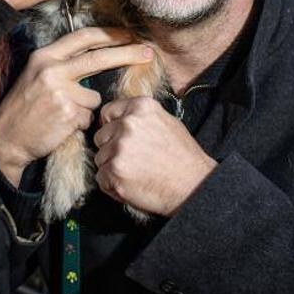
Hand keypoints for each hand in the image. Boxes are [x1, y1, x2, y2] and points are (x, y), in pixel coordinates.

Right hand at [0, 27, 152, 185]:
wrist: (5, 138)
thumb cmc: (25, 108)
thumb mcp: (37, 75)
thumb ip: (63, 64)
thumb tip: (98, 55)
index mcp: (45, 56)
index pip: (83, 37)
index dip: (109, 35)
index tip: (128, 35)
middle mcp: (52, 69)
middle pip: (99, 57)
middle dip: (128, 53)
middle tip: (148, 52)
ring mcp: (61, 92)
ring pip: (94, 97)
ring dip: (86, 109)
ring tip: (62, 116)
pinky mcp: (68, 114)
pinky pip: (89, 118)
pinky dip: (80, 124)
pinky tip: (61, 126)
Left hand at [93, 96, 216, 215]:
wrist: (193, 186)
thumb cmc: (183, 158)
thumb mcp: (167, 122)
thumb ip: (141, 117)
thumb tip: (120, 118)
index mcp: (141, 107)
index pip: (107, 112)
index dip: (111, 126)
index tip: (118, 137)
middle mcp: (128, 124)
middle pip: (101, 136)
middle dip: (111, 148)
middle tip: (132, 160)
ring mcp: (119, 148)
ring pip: (100, 157)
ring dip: (111, 167)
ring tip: (135, 173)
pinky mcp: (114, 171)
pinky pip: (101, 177)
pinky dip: (112, 184)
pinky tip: (131, 184)